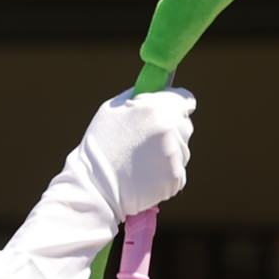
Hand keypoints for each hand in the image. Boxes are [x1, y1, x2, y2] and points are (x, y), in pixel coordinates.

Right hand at [79, 88, 195, 219]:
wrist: (94, 187)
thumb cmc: (99, 147)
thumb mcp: (111, 111)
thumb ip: (138, 98)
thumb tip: (158, 91)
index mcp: (154, 108)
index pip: (184, 100)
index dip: (178, 105)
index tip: (173, 112)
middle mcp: (168, 128)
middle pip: (185, 125)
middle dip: (171, 131)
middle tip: (145, 143)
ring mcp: (173, 153)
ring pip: (182, 149)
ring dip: (168, 153)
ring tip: (141, 161)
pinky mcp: (175, 176)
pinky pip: (178, 171)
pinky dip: (165, 174)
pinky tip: (145, 176)